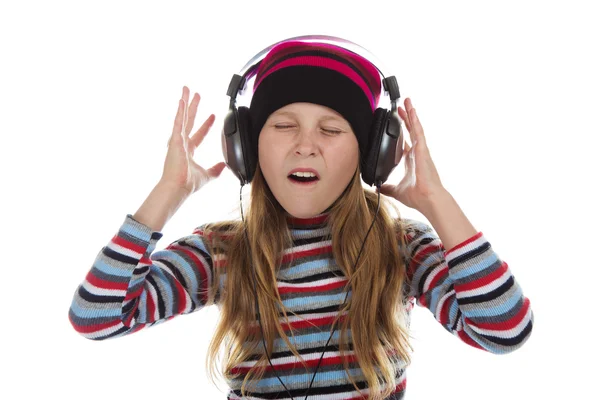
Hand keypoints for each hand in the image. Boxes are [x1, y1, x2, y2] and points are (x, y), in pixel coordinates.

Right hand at [160, 86, 226, 195]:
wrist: (178, 188)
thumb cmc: (187, 184)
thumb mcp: (207, 175)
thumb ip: (216, 170)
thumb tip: (224, 165)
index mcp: (189, 151)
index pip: (200, 134)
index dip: (207, 124)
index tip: (213, 116)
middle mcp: (182, 143)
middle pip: (189, 120)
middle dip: (193, 107)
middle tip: (196, 94)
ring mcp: (177, 140)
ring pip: (182, 117)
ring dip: (185, 103)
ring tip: (187, 90)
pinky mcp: (174, 140)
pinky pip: (178, 123)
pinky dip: (180, 112)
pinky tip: (182, 101)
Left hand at [378, 97, 445, 211]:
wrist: (427, 199)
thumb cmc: (417, 196)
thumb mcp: (395, 191)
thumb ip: (386, 187)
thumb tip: (376, 188)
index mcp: (410, 161)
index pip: (405, 142)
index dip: (401, 132)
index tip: (396, 124)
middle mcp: (416, 153)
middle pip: (410, 131)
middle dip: (405, 119)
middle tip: (400, 107)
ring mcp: (421, 150)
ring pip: (415, 127)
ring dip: (411, 114)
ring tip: (407, 101)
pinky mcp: (423, 149)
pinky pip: (418, 131)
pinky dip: (415, 120)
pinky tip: (412, 110)